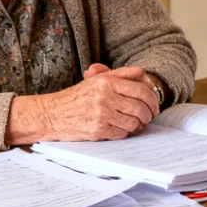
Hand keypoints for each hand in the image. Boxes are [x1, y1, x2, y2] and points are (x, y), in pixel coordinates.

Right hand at [8, 65, 159, 142]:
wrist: (51, 114)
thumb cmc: (74, 98)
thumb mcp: (95, 81)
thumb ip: (119, 75)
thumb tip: (142, 73)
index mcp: (106, 81)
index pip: (141, 89)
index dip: (153, 99)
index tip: (154, 107)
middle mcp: (106, 96)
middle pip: (141, 107)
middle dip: (148, 114)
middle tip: (148, 118)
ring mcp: (102, 114)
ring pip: (134, 122)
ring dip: (138, 125)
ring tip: (135, 124)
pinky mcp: (99, 130)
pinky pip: (122, 133)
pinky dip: (125, 133)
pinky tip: (121, 130)